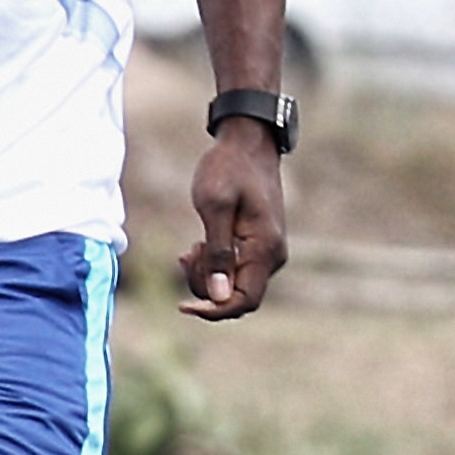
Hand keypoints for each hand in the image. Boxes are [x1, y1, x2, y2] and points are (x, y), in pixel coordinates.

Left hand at [178, 122, 287, 320]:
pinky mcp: (260, 246)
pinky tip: (200, 244)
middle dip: (205, 286)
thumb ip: (218, 253)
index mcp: (264, 249)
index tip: (182, 305)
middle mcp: (272, 256)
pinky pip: (237, 270)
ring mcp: (268, 252)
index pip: (244, 300)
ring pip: (234, 285)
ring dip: (207, 275)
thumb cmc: (228, 168)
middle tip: (186, 254)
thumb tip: (218, 296)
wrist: (248, 143)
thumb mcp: (214, 205)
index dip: (213, 311)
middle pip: (237, 297)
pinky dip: (215, 265)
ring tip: (192, 246)